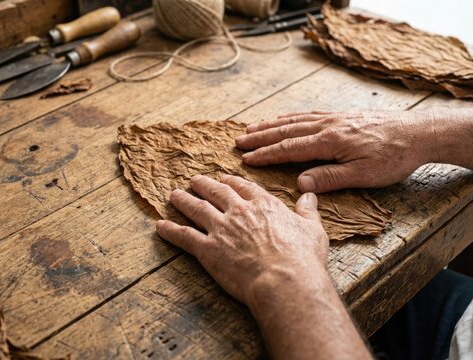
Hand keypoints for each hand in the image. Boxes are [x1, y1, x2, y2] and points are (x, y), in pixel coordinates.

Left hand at [156, 174, 328, 305]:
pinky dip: (170, 230)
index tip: (223, 179)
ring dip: (183, 200)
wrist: (284, 280)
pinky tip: (160, 225)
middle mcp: (239, 212)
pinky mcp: (208, 249)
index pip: (243, 187)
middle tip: (194, 180)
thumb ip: (308, 210)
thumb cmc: (302, 257)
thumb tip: (309, 194)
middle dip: (203, 185)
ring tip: (174, 195)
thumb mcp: (312, 229)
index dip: (231, 182)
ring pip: (196, 209)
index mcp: (263, 205)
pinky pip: (183, 236)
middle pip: (216, 193)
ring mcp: (221, 229)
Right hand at [236, 109, 434, 192]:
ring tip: (251, 128)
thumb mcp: (364, 175)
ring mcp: (333, 118)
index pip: (290, 148)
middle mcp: (327, 125)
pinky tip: (283, 118)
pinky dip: (290, 116)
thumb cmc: (394, 157)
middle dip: (260, 136)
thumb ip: (330, 178)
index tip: (246, 159)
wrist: (419, 133)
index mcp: (330, 141)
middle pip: (286, 130)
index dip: (266, 154)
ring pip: (294, 120)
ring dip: (270, 125)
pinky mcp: (341, 116)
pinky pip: (308, 114)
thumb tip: (301, 184)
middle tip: (238, 141)